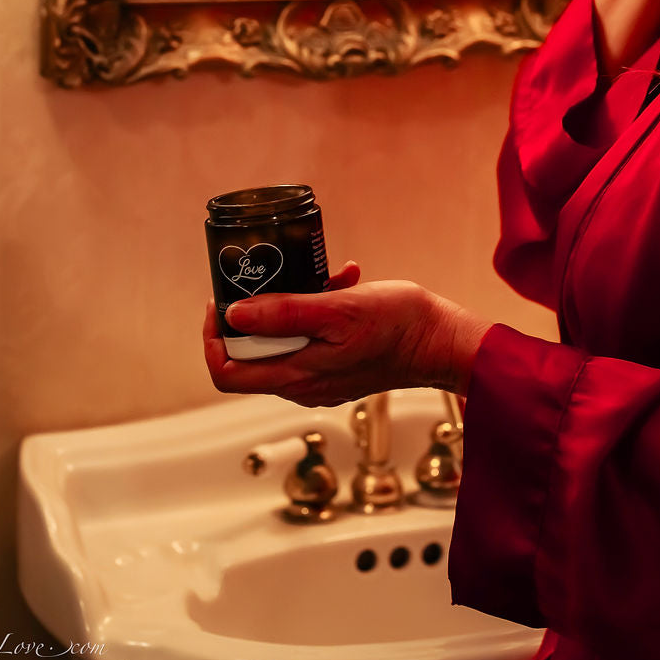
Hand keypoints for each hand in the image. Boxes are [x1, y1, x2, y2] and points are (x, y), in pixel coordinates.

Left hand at [203, 261, 491, 407]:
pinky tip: (343, 279)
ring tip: (317, 275)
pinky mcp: (340, 364)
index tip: (222, 301)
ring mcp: (322, 377)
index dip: (214, 338)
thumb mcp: (338, 310)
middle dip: (254, 312)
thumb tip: (234, 316)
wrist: (445, 342)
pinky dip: (318, 307)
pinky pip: (311, 336)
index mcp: (297, 376)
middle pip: (250, 355)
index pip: (227, 373)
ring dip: (291, 304)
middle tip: (264, 278)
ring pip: (282, 341)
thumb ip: (286, 314)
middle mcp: (304, 384)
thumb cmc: (399, 326)